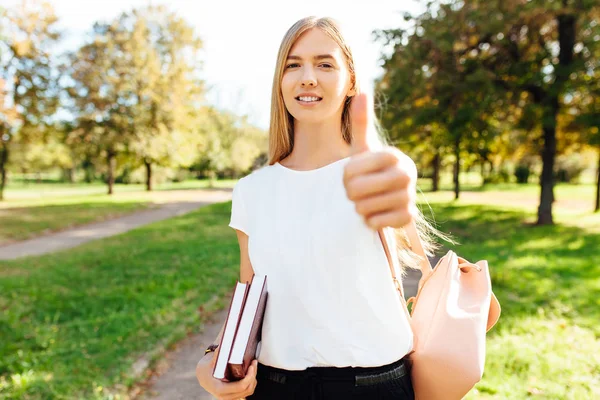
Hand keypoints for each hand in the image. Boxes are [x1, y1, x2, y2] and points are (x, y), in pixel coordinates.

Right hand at [196, 350, 257, 399]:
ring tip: (253, 366)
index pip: (240, 386)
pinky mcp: (234, 395)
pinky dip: (251, 382)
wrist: (202, 376)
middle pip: (247, 389)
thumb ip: (217, 354)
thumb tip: (223, 343)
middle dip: (253, 375)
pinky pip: (247, 392)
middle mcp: (225, 396)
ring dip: (253, 379)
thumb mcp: (209, 361)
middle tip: (254, 363)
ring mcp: (230, 397)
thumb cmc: (205, 369)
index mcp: (219, 389)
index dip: (249, 377)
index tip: (251, 366)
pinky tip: (250, 373)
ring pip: (249, 391)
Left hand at [343, 93, 416, 229]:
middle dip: (351, 193)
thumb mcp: (362, 148)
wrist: (385, 196)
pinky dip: (370, 221)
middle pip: (356, 190)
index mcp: (393, 154)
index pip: (351, 170)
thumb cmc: (369, 170)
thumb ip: (360, 122)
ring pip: (364, 208)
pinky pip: (375, 222)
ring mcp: (409, 196)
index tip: (352, 174)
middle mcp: (407, 173)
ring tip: (367, 201)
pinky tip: (376, 213)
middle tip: (357, 191)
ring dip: (360, 208)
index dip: (345, 175)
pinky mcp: (408, 217)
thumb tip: (362, 92)